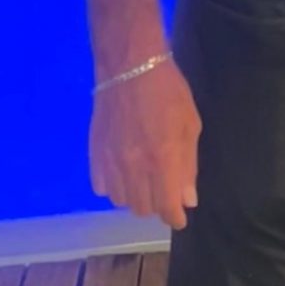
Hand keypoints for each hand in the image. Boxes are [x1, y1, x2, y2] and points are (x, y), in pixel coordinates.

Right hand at [90, 56, 201, 229]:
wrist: (129, 67)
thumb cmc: (169, 91)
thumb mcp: (190, 125)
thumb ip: (187, 166)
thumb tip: (188, 200)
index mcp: (162, 160)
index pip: (167, 207)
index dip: (175, 217)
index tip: (180, 218)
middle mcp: (134, 168)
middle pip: (143, 208)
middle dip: (158, 206)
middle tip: (166, 192)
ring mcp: (110, 162)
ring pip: (122, 201)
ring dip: (136, 198)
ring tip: (146, 182)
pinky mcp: (94, 155)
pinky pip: (102, 187)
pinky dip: (114, 188)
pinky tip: (124, 174)